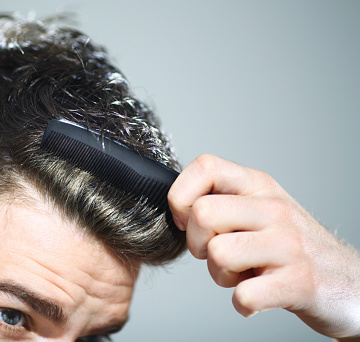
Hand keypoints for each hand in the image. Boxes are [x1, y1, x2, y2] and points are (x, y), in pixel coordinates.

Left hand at [168, 154, 359, 339]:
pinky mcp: (299, 282)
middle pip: (202, 213)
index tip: (187, 220)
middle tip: (215, 254)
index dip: (181, 195)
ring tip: (240, 275)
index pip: (206, 166)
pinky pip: (243, 295)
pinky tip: (255, 297)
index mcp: (258, 186)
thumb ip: (222, 202)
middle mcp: (274, 209)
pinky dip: (242, 303)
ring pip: (218, 253)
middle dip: (197, 243)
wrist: (348, 282)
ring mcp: (288, 245)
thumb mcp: (259, 210)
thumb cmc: (290, 246)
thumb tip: (176, 209)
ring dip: (220, 275)